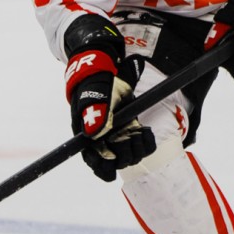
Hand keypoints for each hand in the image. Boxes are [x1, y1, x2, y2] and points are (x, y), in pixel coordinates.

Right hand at [64, 17, 155, 180]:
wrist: (106, 60)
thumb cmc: (96, 74)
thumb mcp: (94, 87)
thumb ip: (93, 107)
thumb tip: (93, 131)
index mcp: (85, 128)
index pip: (90, 156)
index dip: (99, 168)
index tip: (110, 173)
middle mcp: (100, 133)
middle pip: (110, 158)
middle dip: (123, 155)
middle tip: (133, 141)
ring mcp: (116, 130)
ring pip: (126, 152)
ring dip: (135, 150)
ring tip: (141, 136)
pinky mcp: (129, 126)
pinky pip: (138, 142)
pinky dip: (145, 141)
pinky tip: (147, 133)